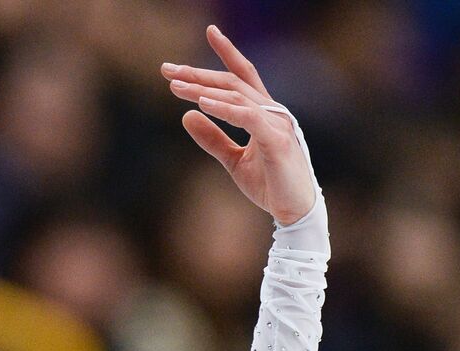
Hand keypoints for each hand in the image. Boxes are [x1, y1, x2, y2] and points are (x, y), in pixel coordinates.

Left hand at [162, 25, 316, 224]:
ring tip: (175, 86)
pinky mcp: (277, 140)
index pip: (243, 75)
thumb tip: (186, 115)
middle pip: (232, 82)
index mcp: (262, 113)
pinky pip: (248, 117)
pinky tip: (203, 103)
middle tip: (166, 69)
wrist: (293, 211)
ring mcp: (276, 123)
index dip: (226, 53)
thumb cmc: (268, 183)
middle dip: (198, 74)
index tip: (209, 32)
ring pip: (237, 96)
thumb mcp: (232, 160)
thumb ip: (211, 138)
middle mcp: (271, 112)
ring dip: (203, 89)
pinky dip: (225, 108)